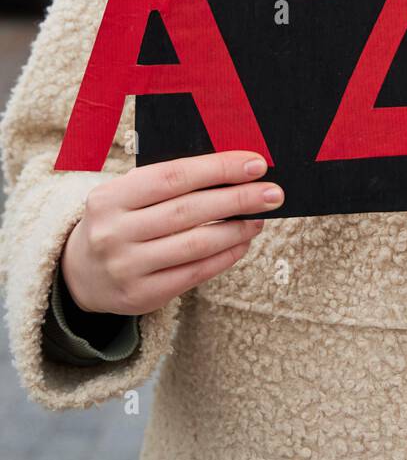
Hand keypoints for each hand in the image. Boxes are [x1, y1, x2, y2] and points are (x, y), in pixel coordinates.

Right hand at [61, 151, 281, 315]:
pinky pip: (193, 273)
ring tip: (260, 218)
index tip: (256, 163)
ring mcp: (126, 267)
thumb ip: (171, 183)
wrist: (80, 273)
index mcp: (110, 197)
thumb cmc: (120, 220)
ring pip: (195, 244)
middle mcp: (114, 232)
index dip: (218, 168)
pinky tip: (242, 242)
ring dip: (236, 229)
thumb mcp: (128, 195)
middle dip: (238, 199)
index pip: (174, 176)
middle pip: (188, 210)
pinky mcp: (140, 296)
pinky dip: (224, 256)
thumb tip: (235, 170)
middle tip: (273, 192)